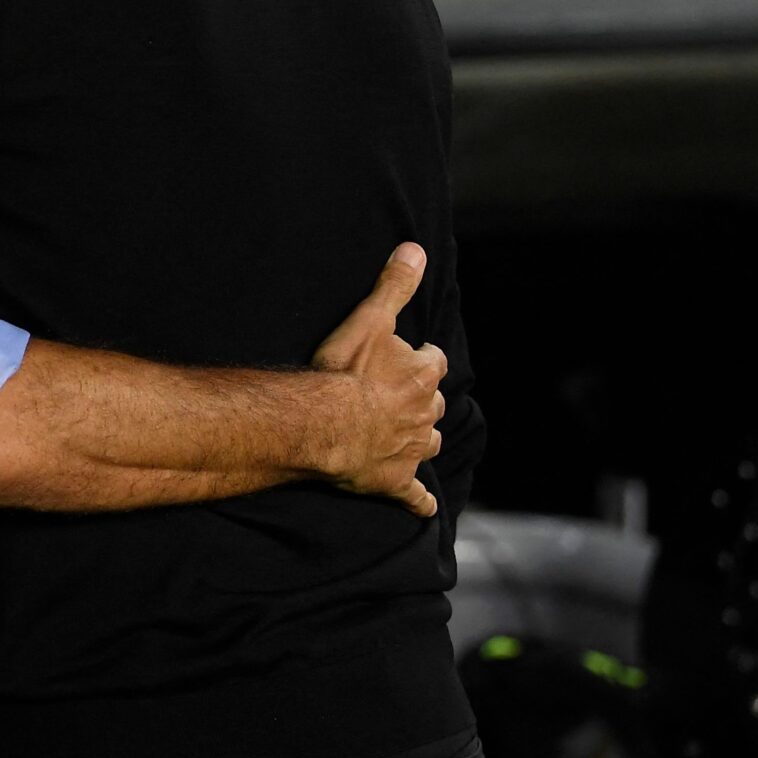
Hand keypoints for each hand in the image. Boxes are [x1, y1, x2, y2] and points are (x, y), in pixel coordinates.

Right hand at [310, 243, 447, 515]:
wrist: (324, 425)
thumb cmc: (343, 372)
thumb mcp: (369, 319)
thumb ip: (394, 286)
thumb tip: (416, 249)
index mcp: (422, 374)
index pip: (433, 361)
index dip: (420, 359)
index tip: (407, 358)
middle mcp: (426, 413)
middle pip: (433, 403)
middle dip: (421, 400)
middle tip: (396, 397)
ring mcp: (412, 449)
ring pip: (429, 444)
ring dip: (421, 440)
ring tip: (405, 438)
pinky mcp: (395, 481)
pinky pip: (415, 496)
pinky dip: (420, 502)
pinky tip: (423, 508)